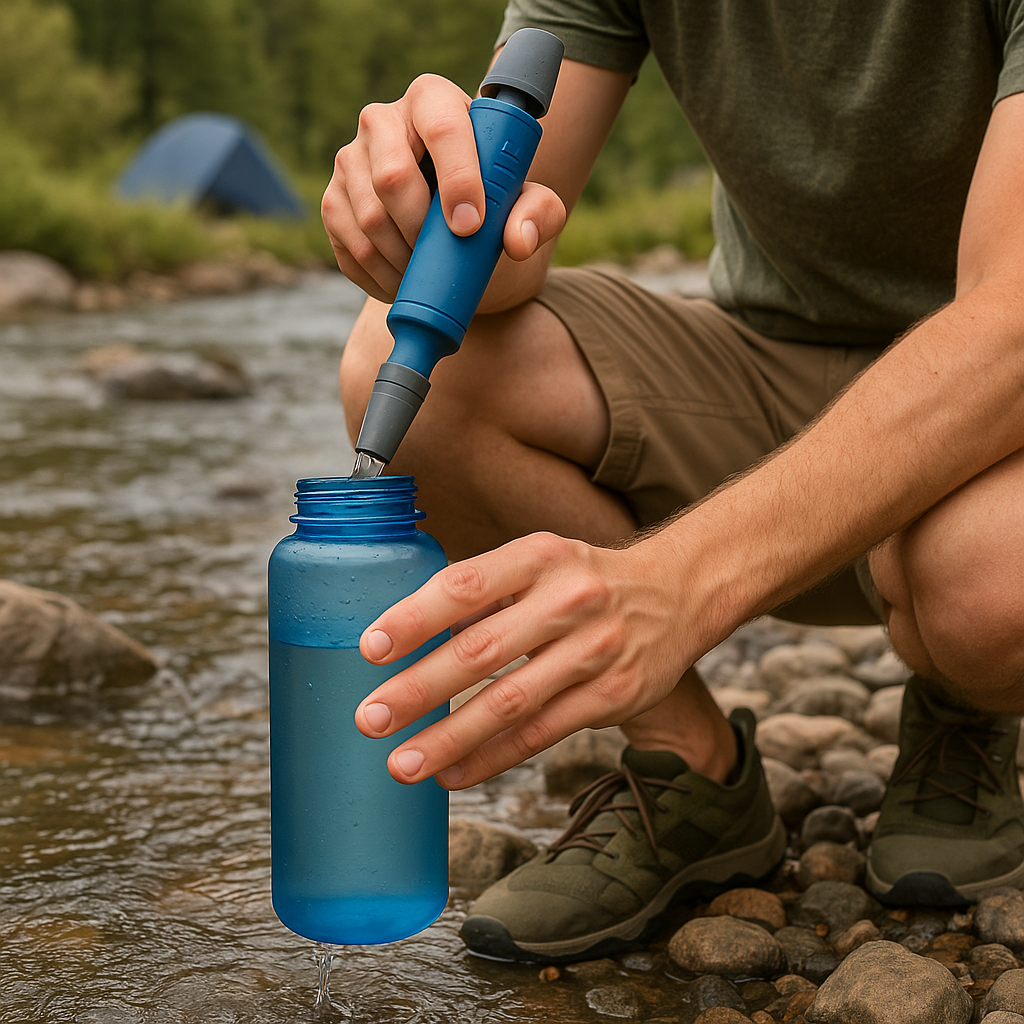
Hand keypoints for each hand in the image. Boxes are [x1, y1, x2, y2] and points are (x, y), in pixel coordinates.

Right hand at [321, 73, 565, 302]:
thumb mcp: (526, 204)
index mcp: (434, 100)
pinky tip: (403, 282)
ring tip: (428, 274)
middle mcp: (382, 121)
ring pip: (369, 218)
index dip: (457, 179)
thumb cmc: (491, 204)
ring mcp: (350, 161)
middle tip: (446, 256)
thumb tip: (518, 240)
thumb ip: (539, 213)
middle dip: (422, 229)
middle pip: (392, 176)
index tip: (471, 226)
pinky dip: (381, 276)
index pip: (442, 128)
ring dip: (402, 260)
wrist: (450, 226)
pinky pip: (351, 246)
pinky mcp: (332, 202)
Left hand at [353, 531, 704, 788]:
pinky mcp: (612, 696)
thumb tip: (405, 632)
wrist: (677, 593)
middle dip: (419, 689)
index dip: (414, 618)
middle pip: (481, 651)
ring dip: (448, 738)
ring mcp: (595, 651)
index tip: (369, 648)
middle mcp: (568, 600)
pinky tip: (452, 774)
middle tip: (368, 718)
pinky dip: (491, 757)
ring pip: (509, 704)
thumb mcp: (540, 562)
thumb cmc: (585, 580)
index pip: (465, 585)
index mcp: (540, 557)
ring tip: (401, 763)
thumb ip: (484, 592)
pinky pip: (541, 734)